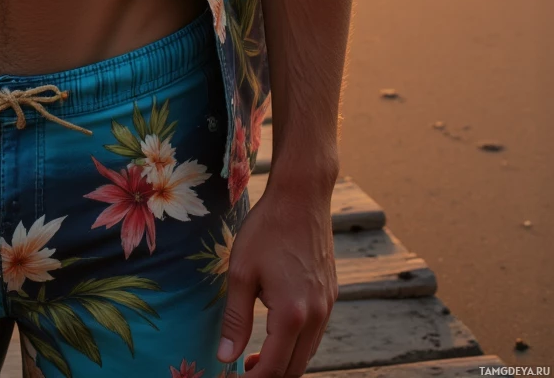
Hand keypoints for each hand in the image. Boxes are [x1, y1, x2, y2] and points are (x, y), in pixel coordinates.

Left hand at [217, 180, 336, 375]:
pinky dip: (298, 343)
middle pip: (296, 368)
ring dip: (285, 362)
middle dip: (271, 376)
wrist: (302, 196)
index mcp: (292, 314)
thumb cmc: (267, 229)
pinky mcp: (331, 294)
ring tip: (256, 356)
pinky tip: (277, 331)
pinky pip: (316, 333)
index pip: (275, 368)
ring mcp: (327, 305)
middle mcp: (316, 315)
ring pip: (309, 352)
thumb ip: (235, 319)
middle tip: (245, 370)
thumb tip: (226, 357)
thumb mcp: (241, 272)